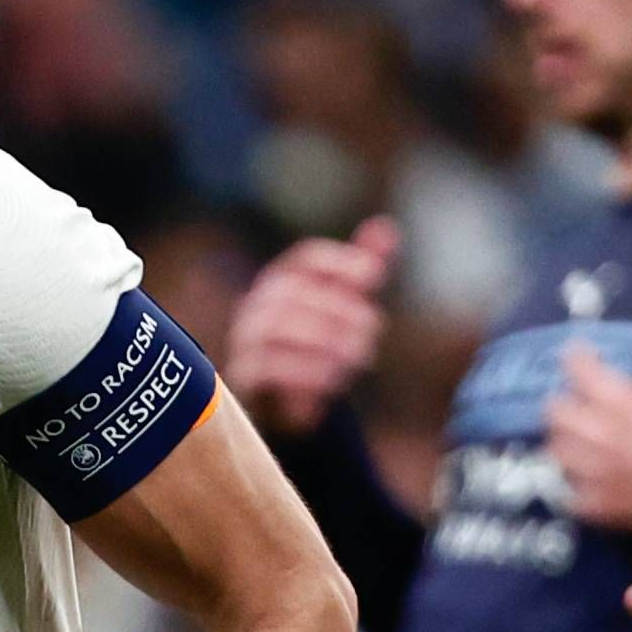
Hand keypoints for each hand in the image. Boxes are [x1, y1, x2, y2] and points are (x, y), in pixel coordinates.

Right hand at [222, 217, 400, 437]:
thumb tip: (387, 227)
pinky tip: (333, 381)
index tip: (373, 275)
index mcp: (282, 280)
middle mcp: (257, 304)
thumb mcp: (345, 307)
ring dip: (326, 342)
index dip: (341, 262)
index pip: (307, 258)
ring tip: (358, 356)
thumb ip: (362, 268)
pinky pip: (269, 368)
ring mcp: (246, 338)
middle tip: (373, 329)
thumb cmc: (319, 347)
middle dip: (340, 309)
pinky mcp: (244, 375)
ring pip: (280, 328)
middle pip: (295, 292)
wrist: (286, 404)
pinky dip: (305, 373)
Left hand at [547, 301, 631, 538]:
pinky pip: (572, 496)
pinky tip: (584, 480)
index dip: (576, 357)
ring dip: (563, 440)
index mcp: (622, 404)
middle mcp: (602, 437)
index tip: (580, 353)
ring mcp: (600, 474)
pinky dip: (573, 486)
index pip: (579, 370)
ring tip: (574, 436)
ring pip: (558, 453)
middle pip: (556, 413)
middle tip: (574, 397)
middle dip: (562, 400)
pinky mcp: (607, 506)